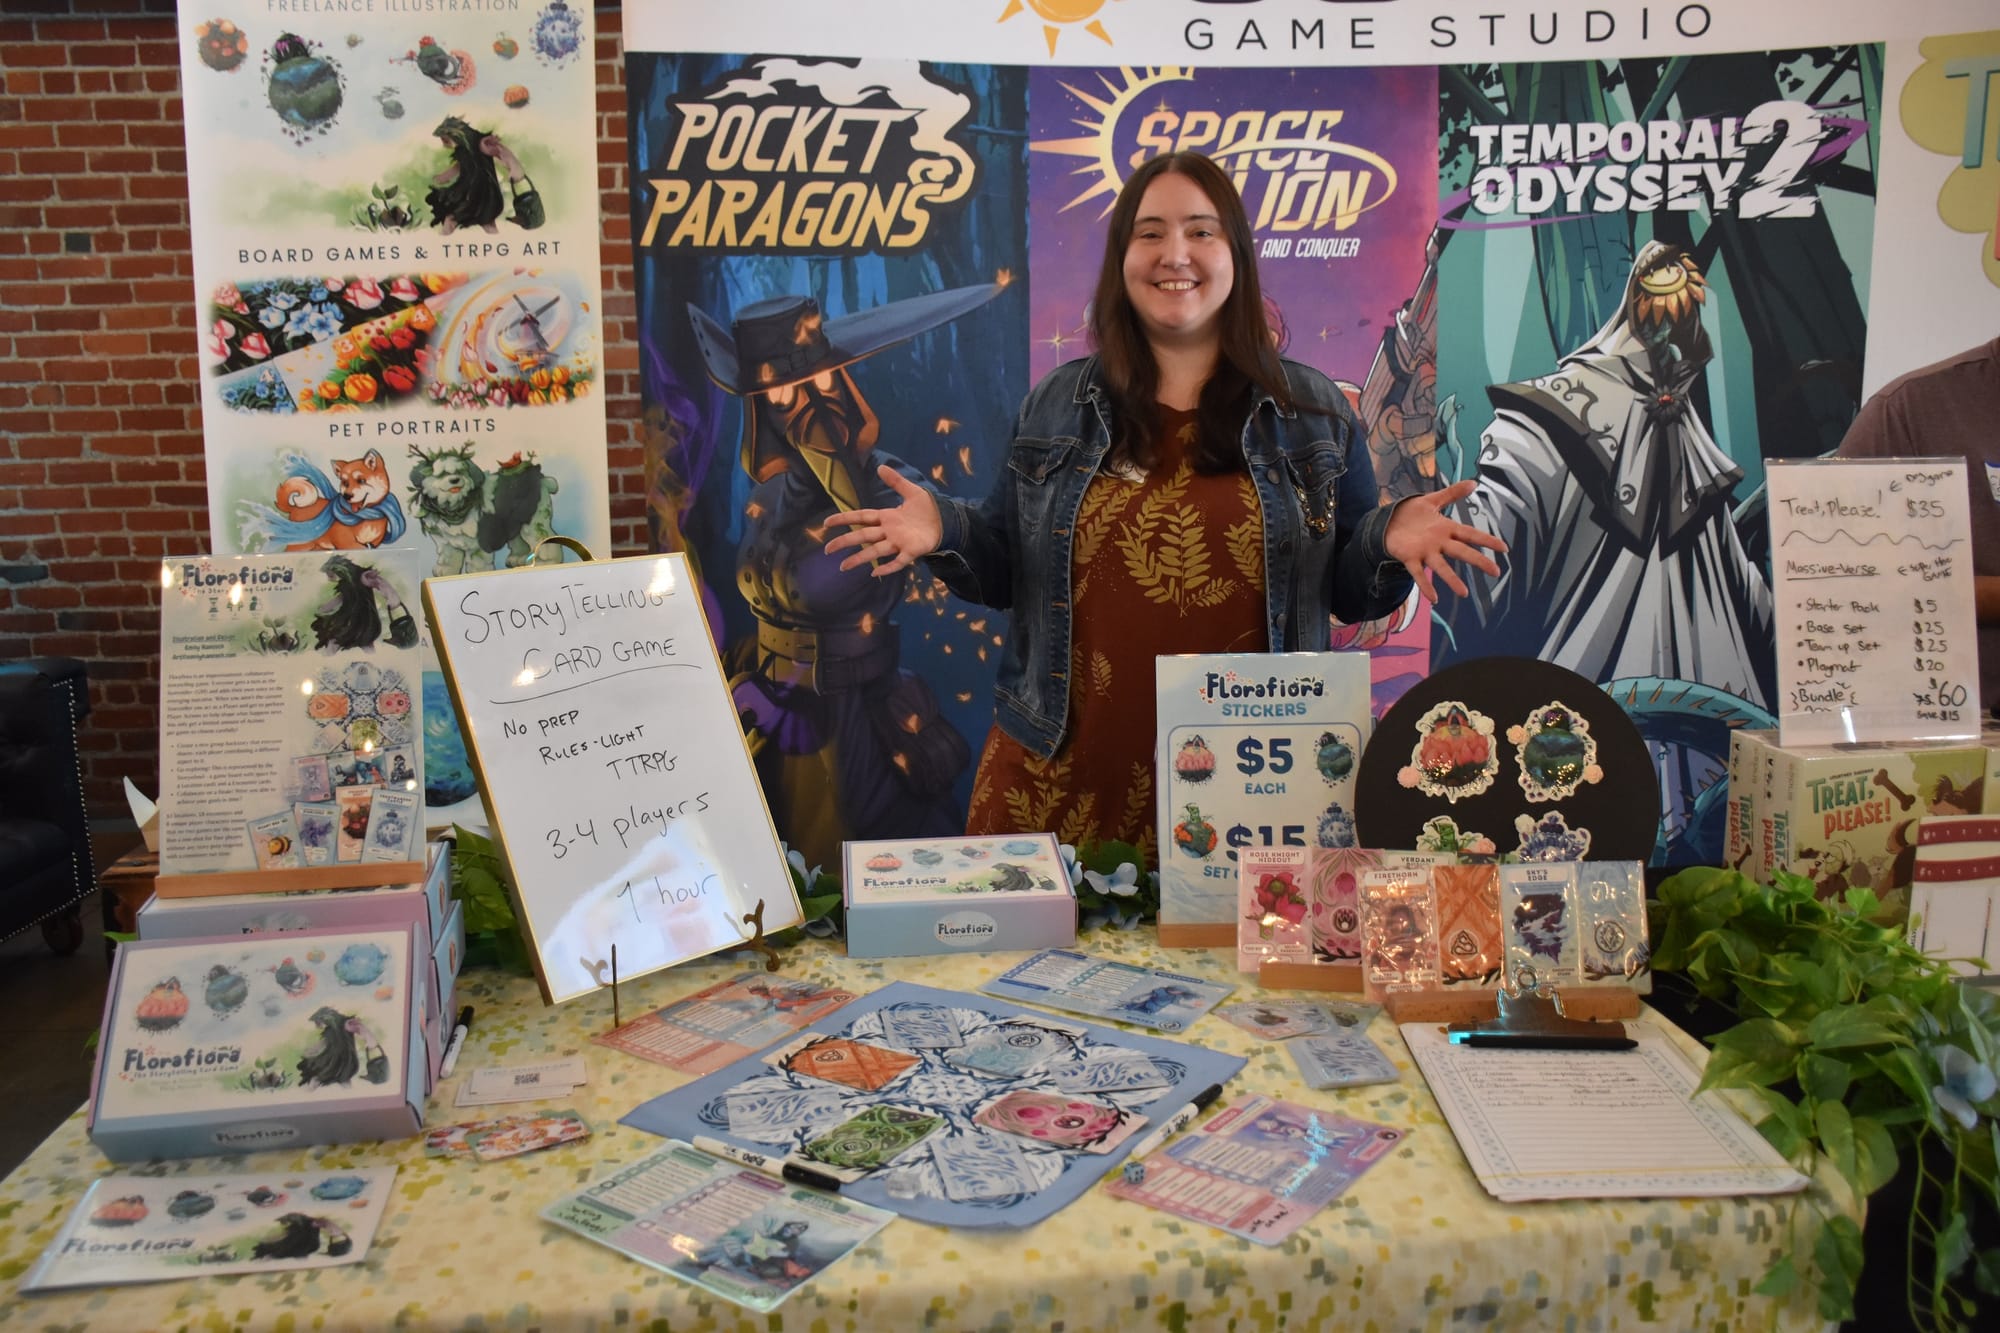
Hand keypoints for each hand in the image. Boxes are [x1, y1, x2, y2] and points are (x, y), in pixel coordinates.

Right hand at [824, 465, 942, 575]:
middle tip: (828, 549)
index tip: (826, 523)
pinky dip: (888, 567)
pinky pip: (898, 561)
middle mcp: (889, 531)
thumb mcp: (911, 491)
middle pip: (863, 536)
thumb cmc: (927, 509)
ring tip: (843, 566)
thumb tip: (880, 467)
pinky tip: (875, 573)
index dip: (844, 519)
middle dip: (845, 541)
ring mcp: (899, 542)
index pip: (861, 517)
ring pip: (875, 551)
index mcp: (886, 516)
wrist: (947, 520)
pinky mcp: (911, 551)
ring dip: (859, 558)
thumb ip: (896, 481)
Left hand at [1382, 478, 1506, 601]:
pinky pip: (1418, 573)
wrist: (1387, 520)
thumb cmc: (1411, 513)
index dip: (1487, 540)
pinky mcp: (1410, 557)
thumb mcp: (1432, 500)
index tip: (1504, 548)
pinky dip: (1425, 585)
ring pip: (1441, 566)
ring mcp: (1425, 551)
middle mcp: (1439, 542)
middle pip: (1462, 551)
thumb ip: (1452, 493)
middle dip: (1479, 561)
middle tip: (1496, 572)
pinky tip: (1434, 598)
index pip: (1471, 534)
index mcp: (1446, 528)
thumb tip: (1473, 482)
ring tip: (1464, 593)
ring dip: (1452, 580)